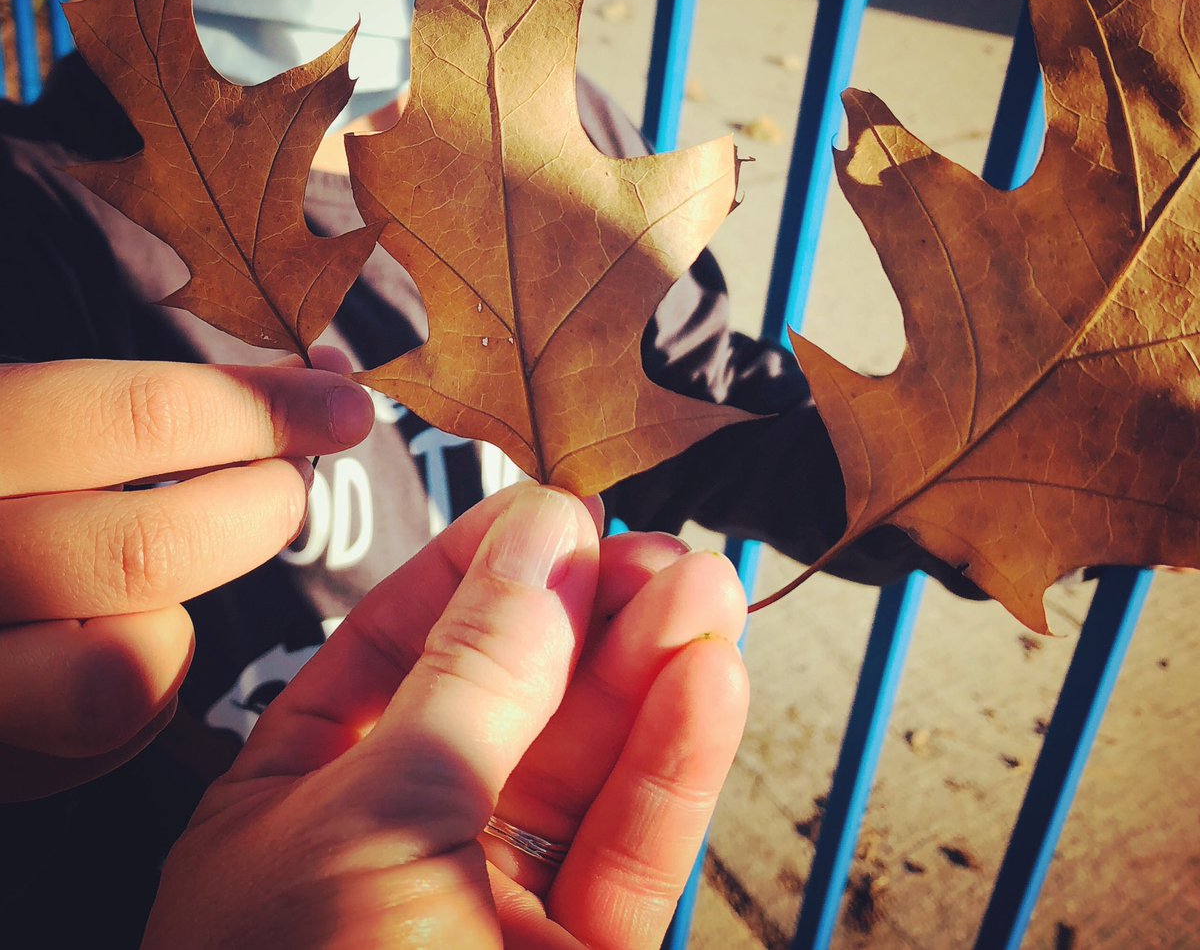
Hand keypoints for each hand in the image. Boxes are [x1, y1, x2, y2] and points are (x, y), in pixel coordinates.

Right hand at [0, 354, 374, 799]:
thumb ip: (134, 407)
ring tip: (166, 586)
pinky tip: (115, 648)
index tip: (343, 405)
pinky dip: (143, 697)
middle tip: (285, 488)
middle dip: (257, 512)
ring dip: (181, 623)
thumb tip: (317, 382)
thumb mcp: (17, 421)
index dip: (265, 410)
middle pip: (149, 546)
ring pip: (131, 668)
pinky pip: (107, 739)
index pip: (136, 414)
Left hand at [143, 485, 748, 949]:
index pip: (398, 644)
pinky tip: (706, 681)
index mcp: (305, 796)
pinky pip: (631, 851)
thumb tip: (536, 542)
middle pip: (512, 697)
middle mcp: (401, 841)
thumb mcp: (374, 818)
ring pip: (588, 769)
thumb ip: (471, 679)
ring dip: (650, 674)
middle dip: (587, 616)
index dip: (479, 567)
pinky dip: (675, 766)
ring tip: (701, 590)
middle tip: (652, 549)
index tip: (553, 509)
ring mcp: (495, 908)